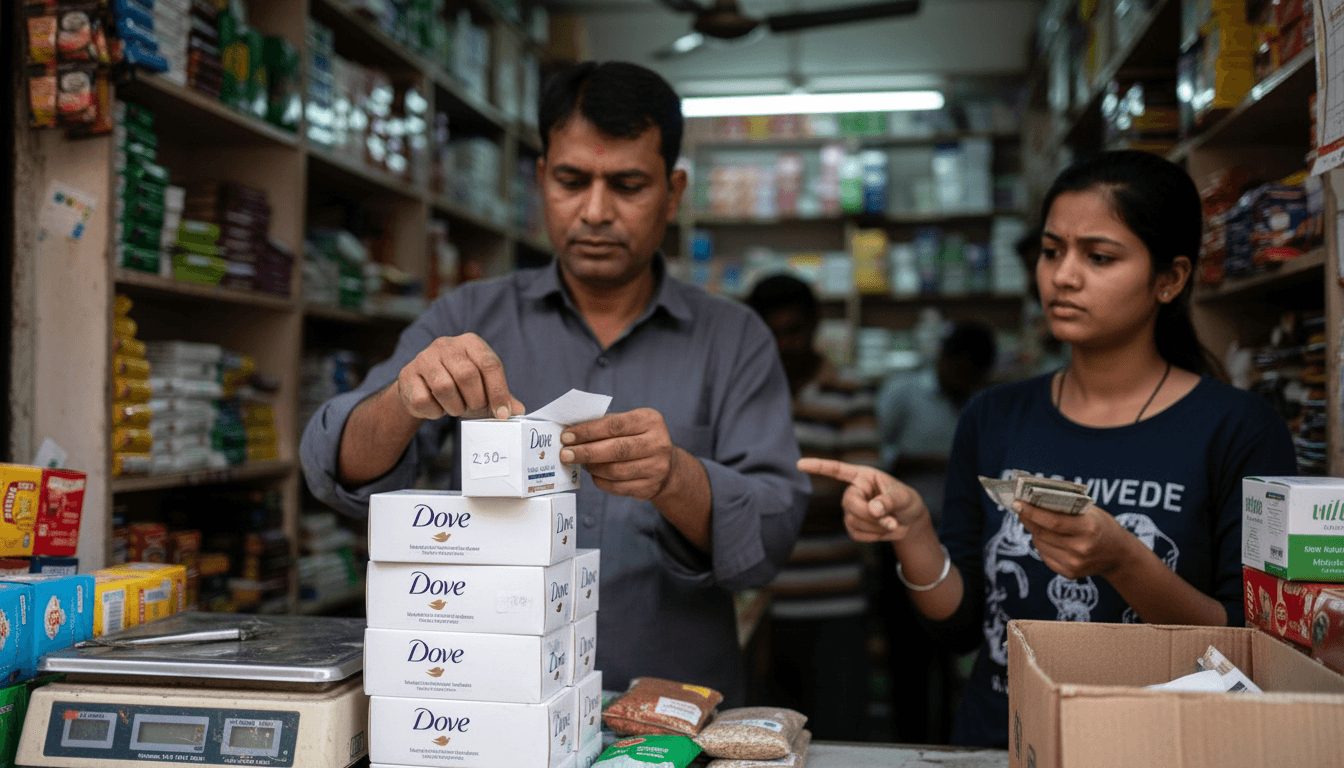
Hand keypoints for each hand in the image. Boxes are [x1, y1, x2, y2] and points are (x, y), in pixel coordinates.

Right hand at [395, 334, 524, 420]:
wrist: (422, 388)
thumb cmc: (460, 387)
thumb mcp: (484, 387)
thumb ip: (502, 397)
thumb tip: (519, 411)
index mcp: (471, 343)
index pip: (490, 364)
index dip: (499, 392)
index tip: (502, 414)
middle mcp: (446, 344)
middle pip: (467, 375)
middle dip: (475, 400)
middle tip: (474, 409)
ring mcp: (424, 357)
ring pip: (444, 387)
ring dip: (455, 407)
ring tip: (456, 408)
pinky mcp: (407, 374)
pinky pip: (423, 399)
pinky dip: (435, 411)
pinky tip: (437, 408)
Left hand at [559, 409, 680, 500]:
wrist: (666, 464)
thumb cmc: (637, 439)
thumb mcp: (629, 424)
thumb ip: (604, 425)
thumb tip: (571, 434)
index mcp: (650, 420)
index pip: (614, 425)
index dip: (588, 432)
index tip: (566, 437)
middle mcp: (658, 443)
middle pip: (616, 450)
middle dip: (586, 452)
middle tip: (565, 454)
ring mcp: (657, 468)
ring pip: (615, 471)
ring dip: (592, 468)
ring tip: (580, 463)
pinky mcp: (651, 487)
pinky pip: (618, 487)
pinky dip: (600, 481)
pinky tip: (594, 474)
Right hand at [797, 458, 928, 542]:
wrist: (909, 521)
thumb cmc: (906, 501)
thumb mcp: (903, 497)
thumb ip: (889, 501)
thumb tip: (873, 508)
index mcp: (863, 476)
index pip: (837, 470)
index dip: (818, 467)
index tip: (800, 464)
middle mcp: (853, 491)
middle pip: (849, 503)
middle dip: (869, 515)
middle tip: (891, 521)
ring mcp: (850, 510)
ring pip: (853, 521)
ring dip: (876, 526)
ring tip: (892, 523)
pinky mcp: (852, 527)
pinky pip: (856, 534)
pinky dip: (873, 536)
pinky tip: (883, 530)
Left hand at [1014, 501, 1138, 579]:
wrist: (1118, 555)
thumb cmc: (1101, 526)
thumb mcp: (1090, 512)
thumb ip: (1065, 506)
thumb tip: (1034, 499)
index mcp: (1088, 528)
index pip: (1052, 521)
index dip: (1032, 512)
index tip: (1017, 503)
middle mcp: (1081, 548)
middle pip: (1043, 532)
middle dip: (1028, 519)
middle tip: (1019, 508)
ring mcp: (1074, 563)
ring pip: (1040, 544)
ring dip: (1033, 531)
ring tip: (1032, 520)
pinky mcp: (1069, 573)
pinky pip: (1044, 555)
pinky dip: (1041, 544)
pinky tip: (1044, 536)